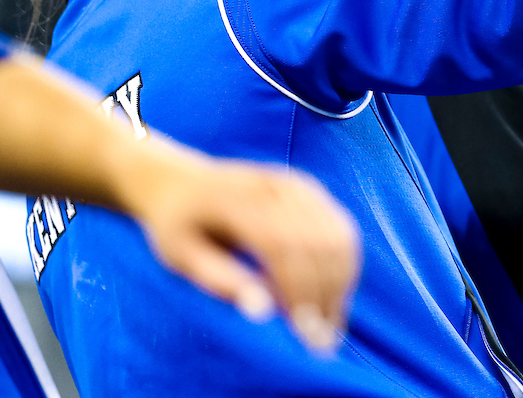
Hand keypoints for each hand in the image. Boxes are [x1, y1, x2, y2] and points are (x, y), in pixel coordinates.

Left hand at [124, 149, 360, 353]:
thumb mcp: (180, 256)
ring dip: (341, 282)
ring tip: (328, 321)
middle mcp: (276, 186)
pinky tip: (331, 294)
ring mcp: (298, 186)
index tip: (304, 333)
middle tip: (321, 339)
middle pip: (319, 242)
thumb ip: (219, 280)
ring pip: (339, 236)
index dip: (299, 291)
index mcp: (238, 200)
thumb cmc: (178, 227)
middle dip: (326, 294)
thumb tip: (262, 312)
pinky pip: (341, 229)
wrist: (184, 184)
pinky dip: (343, 265)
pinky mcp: (311, 191)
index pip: (283, 245)